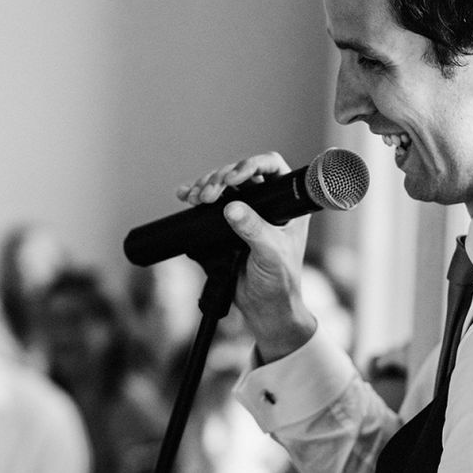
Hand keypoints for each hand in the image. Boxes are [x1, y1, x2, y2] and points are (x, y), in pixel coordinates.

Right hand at [177, 152, 316, 361]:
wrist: (264, 307)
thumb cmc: (280, 281)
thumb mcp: (270, 254)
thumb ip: (253, 230)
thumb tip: (233, 208)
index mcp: (288, 203)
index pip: (271, 168)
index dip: (250, 165)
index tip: (233, 178)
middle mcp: (268, 202)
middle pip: (241, 174)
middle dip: (220, 179)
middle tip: (207, 195)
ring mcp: (246, 211)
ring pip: (223, 185)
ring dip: (206, 186)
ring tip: (195, 198)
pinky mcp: (227, 224)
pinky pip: (210, 203)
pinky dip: (195, 197)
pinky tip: (184, 196)